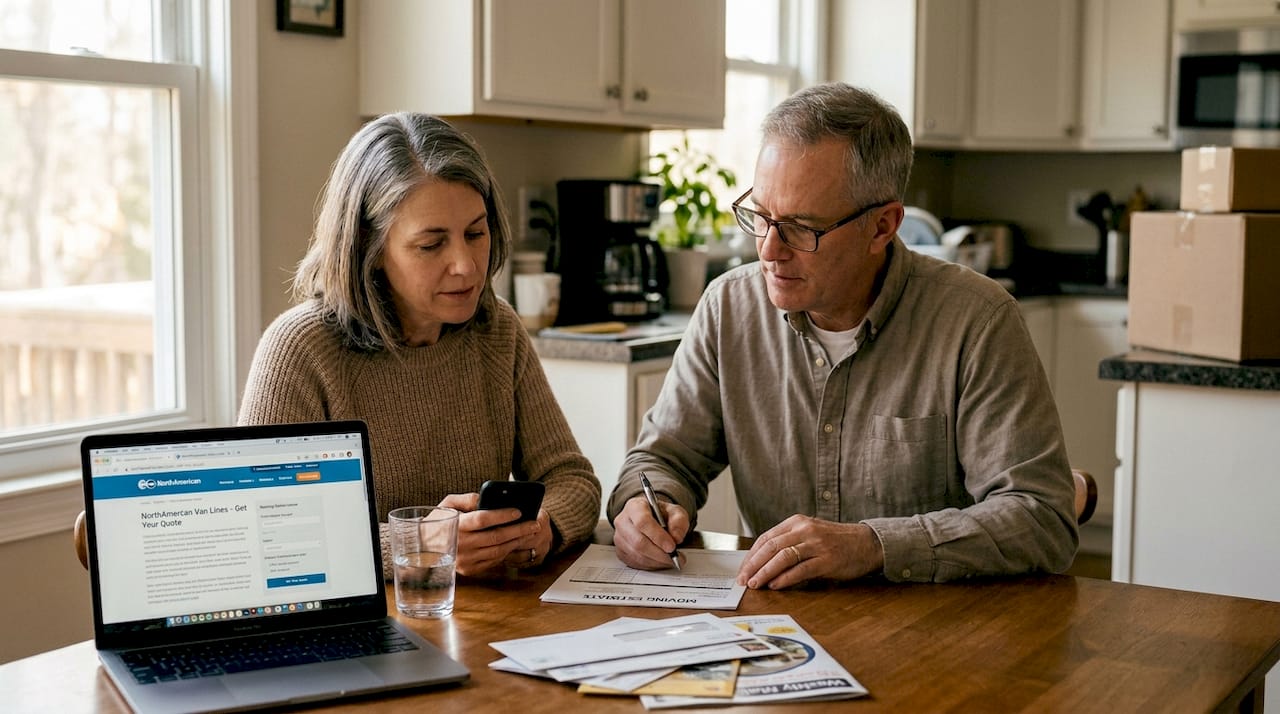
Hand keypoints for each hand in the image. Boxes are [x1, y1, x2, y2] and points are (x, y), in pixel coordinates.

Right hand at [438, 493, 548, 574]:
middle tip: (534, 523)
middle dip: (518, 530)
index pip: (482, 519)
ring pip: (498, 551)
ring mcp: (465, 560)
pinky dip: (507, 552)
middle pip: (496, 537)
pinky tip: (516, 543)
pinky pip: (493, 561)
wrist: (424, 547)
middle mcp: (461, 545)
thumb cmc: (438, 522)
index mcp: (455, 526)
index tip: (518, 511)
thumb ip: (465, 498)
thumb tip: (483, 498)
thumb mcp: (447, 504)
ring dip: (517, 542)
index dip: (502, 515)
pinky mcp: (469, 569)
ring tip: (529, 532)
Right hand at [612, 496, 687, 570]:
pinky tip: (660, 561)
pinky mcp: (620, 551)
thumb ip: (679, 521)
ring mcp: (619, 537)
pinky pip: (635, 563)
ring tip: (671, 559)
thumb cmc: (661, 515)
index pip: (642, 521)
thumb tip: (676, 537)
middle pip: (638, 541)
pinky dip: (651, 565)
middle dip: (659, 553)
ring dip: (657, 561)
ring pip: (637, 555)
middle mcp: (623, 521)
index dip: (657, 536)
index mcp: (635, 506)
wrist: (652, 519)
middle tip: (675, 556)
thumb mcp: (675, 512)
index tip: (672, 546)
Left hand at [736, 515, 883, 589]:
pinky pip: (801, 569)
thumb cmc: (836, 542)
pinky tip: (775, 586)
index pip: (766, 537)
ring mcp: (816, 544)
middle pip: (771, 547)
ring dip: (765, 572)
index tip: (742, 570)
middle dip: (753, 565)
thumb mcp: (810, 535)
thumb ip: (789, 543)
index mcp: (797, 522)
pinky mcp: (827, 560)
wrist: (867, 543)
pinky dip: (785, 578)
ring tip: (755, 584)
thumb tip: (762, 564)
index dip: (751, 555)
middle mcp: (805, 530)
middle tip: (743, 580)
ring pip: (782, 557)